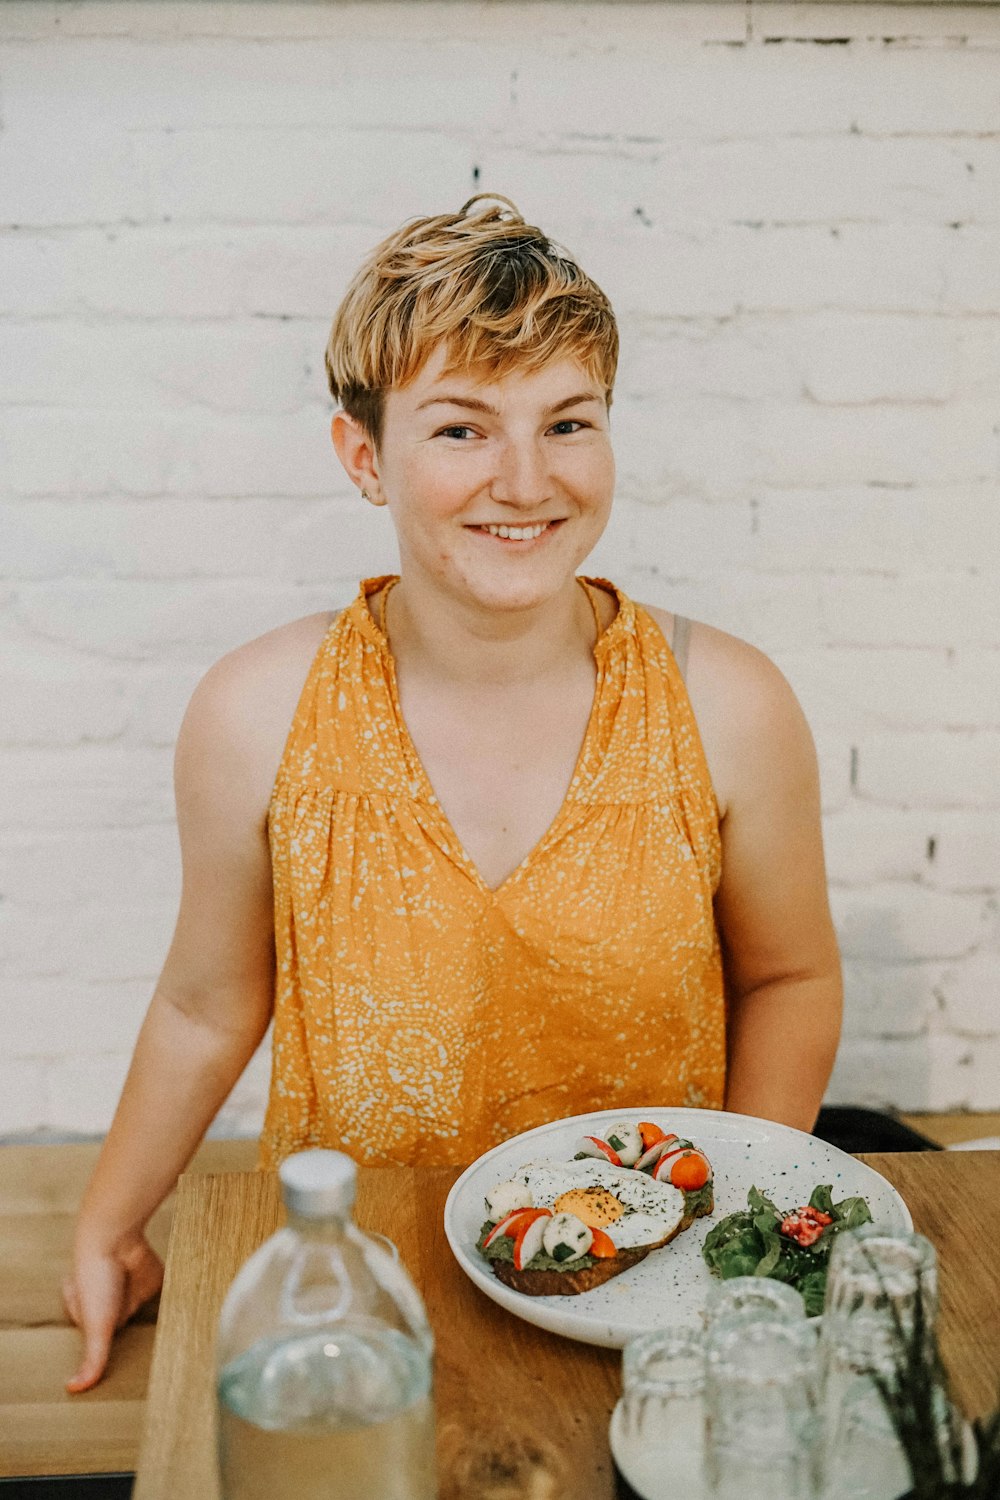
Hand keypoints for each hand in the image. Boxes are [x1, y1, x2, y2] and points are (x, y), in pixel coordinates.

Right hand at [62, 1231, 163, 1392]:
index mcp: (85, 1310)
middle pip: (120, 1328)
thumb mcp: (95, 1326)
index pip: (98, 1340)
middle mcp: (107, 1301)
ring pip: (140, 1315)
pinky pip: (161, 1297)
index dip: (107, 1348)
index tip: (116, 1373)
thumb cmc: (95, 1278)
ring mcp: (129, 1290)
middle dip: (128, 1336)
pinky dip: (168, 1304)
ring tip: (161, 1345)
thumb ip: (92, 1358)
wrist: (116, 1238)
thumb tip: (74, 1389)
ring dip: (147, 1322)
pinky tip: (178, 1322)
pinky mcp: (151, 1281)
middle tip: (139, 1359)